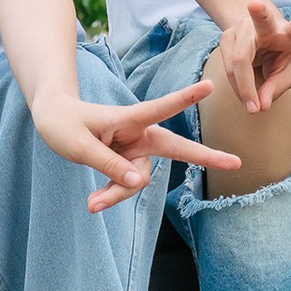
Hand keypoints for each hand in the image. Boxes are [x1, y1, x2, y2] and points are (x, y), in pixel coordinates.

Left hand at [31, 78, 241, 212]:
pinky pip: (126, 186)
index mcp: (129, 118)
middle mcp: (139, 133)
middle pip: (175, 148)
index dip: (185, 98)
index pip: (161, 107)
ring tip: (92, 204)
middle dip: (205, 156)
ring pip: (138, 180)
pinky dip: (112, 195)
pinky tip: (94, 203)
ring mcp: (136, 149)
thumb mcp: (78, 146)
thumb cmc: (64, 124)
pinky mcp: (128, 162)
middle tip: (236, 163)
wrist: (54, 120)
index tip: (209, 86)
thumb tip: (137, 184)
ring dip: (117, 194)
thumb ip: (108, 165)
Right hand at [216, 0, 290, 112]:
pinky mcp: (226, 37)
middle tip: (255, 4)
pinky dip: (236, 87)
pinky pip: (227, 68)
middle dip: (258, 12)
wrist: (255, 41)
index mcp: (289, 32)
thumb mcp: (286, 72)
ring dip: (244, 88)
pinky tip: (244, 93)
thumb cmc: (278, 56)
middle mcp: (266, 25)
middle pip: (261, 21)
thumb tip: (260, 105)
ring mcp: (243, 28)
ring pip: (238, 59)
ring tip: (253, 107)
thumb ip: (277, 88)